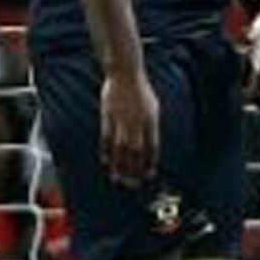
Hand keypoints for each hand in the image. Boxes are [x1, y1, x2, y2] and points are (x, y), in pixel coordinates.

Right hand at [99, 69, 159, 186]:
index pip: (152, 147)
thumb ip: (150, 127)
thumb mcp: (153, 108)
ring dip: (120, 165)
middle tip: (133, 184)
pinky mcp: (108, 117)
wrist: (125, 75)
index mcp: (152, 120)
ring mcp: (121, 120)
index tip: (149, 175)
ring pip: (121, 148)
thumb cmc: (141, 92)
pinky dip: (106, 151)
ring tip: (119, 179)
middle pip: (137, 151)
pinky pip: (106, 138)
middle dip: (135, 169)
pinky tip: (106, 162)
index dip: (150, 162)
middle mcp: (137, 122)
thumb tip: (149, 147)